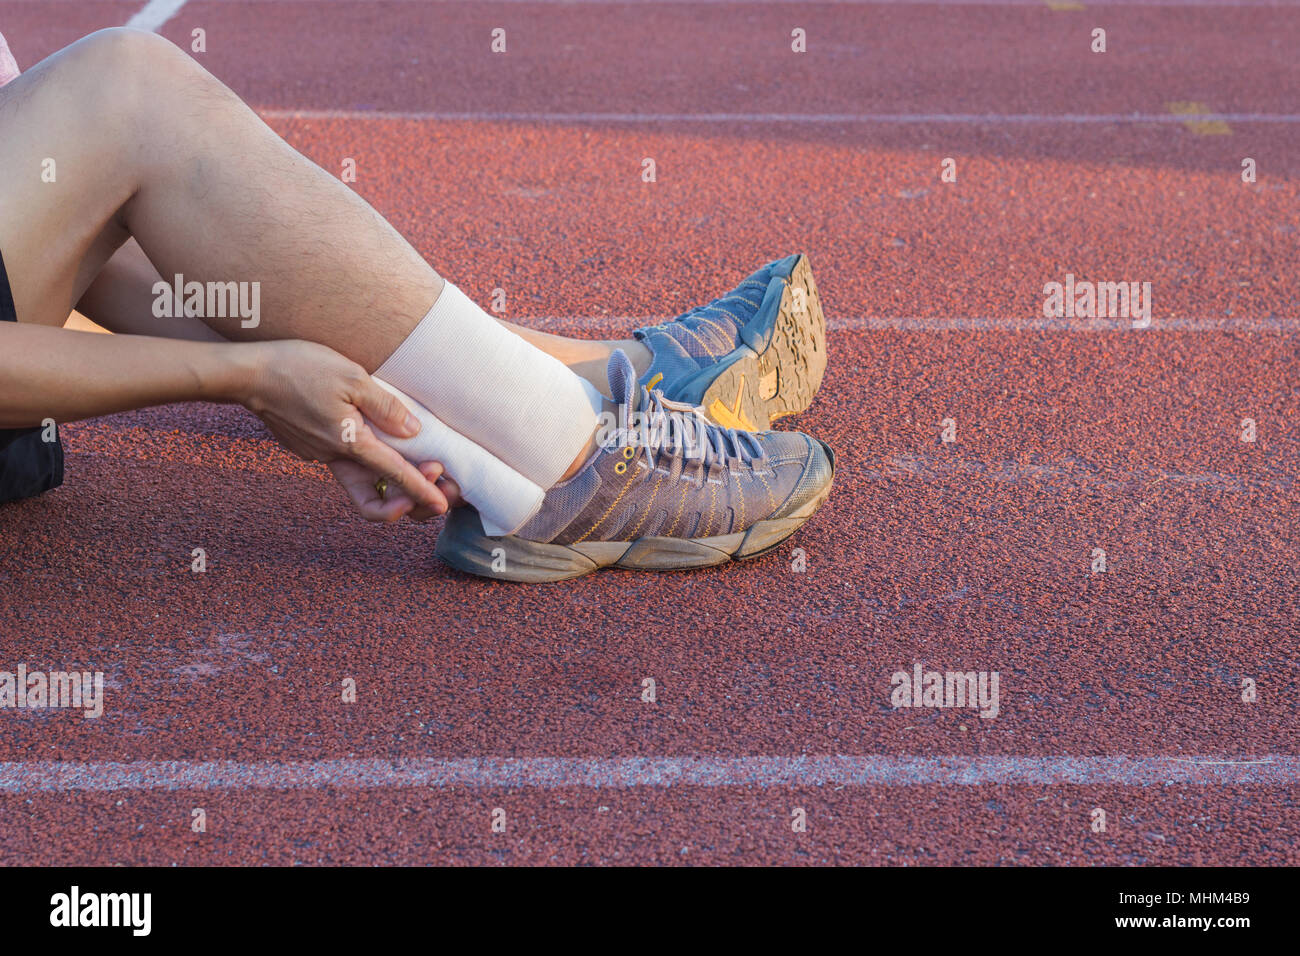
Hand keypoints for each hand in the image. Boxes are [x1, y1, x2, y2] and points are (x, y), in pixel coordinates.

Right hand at [235, 339, 449, 520]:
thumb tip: (414, 432)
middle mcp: (335, 456)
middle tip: (439, 486)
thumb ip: (385, 406)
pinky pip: (348, 462)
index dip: (422, 492)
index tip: (442, 505)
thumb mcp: (351, 376)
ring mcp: (321, 453)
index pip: (394, 476)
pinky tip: (386, 442)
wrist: (247, 372)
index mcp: (349, 443)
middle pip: (376, 499)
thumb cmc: (298, 367)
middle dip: (410, 501)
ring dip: (392, 484)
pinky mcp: (312, 445)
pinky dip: (372, 462)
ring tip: (423, 467)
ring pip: (363, 483)